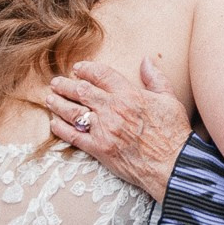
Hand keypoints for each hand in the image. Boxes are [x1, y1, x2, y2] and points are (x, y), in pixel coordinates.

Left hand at [45, 58, 190, 201]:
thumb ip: (155, 78)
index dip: (86, 69)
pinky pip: (73, 136)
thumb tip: (145, 60)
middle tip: (56, 83)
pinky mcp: (99, 149)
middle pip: (81, 91)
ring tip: (50, 99)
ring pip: (73, 112)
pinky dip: (60, 129)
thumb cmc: (173, 132)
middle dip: (65, 85)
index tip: (77, 68)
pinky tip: (53, 123)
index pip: (101, 75)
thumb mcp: (169, 99)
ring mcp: (103, 129)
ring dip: (58, 104)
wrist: (172, 164)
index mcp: (129, 94)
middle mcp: (113, 109)